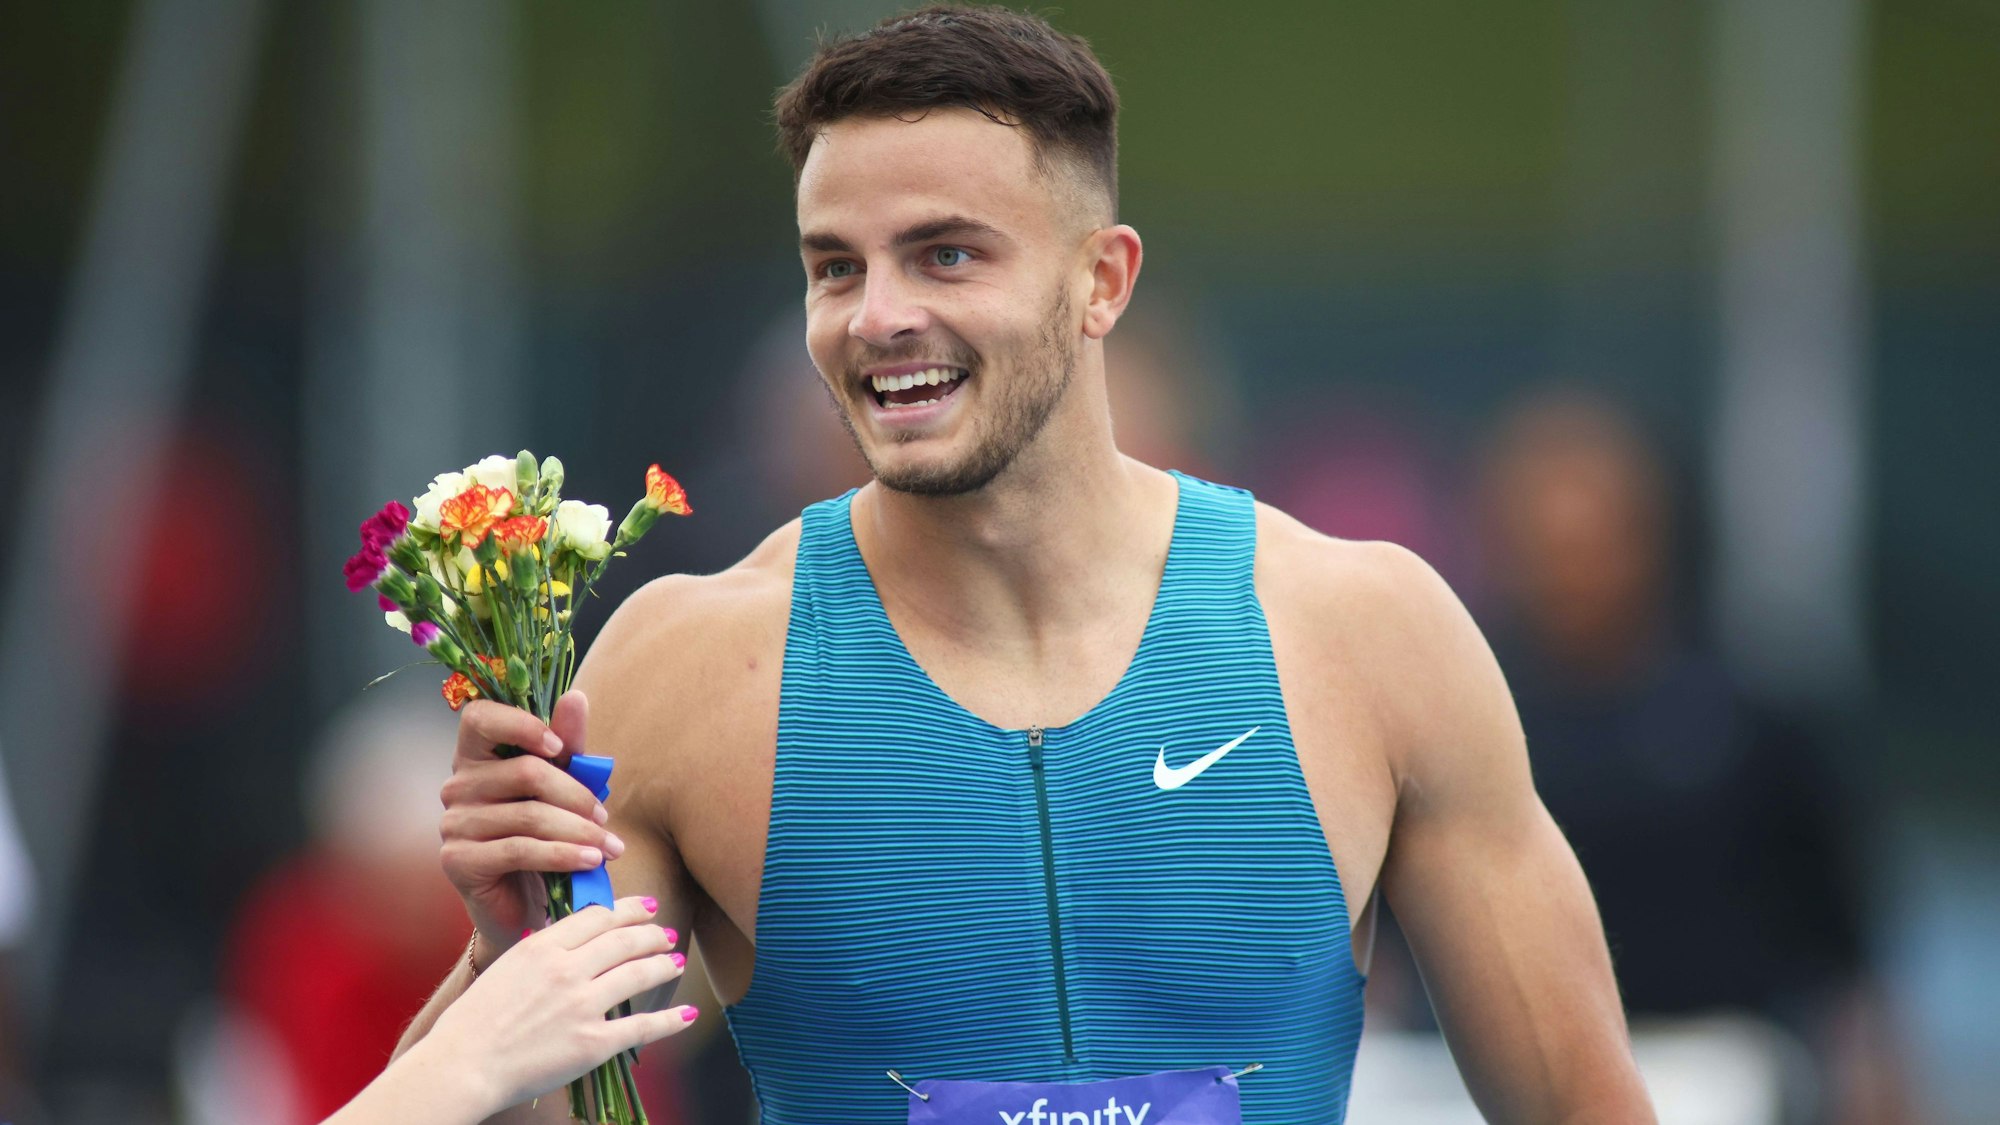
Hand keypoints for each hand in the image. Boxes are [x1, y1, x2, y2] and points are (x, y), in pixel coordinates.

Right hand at [422, 896, 695, 1114]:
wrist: (462, 1065)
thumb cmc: (472, 1023)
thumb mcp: (505, 970)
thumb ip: (539, 954)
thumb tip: (566, 944)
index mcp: (542, 947)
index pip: (597, 918)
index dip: (627, 911)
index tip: (645, 908)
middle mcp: (567, 970)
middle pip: (623, 940)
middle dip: (650, 933)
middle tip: (665, 932)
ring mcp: (582, 1006)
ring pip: (638, 974)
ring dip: (663, 965)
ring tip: (676, 961)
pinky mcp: (593, 1043)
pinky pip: (642, 1026)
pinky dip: (670, 1020)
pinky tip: (687, 1014)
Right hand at [439, 689, 626, 961]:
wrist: (527, 904)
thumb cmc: (546, 835)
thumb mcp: (562, 786)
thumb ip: (567, 744)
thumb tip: (575, 696)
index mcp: (475, 756)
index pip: (479, 717)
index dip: (520, 724)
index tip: (559, 746)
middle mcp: (456, 786)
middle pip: (525, 772)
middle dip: (577, 795)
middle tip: (606, 818)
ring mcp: (453, 824)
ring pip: (529, 815)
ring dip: (580, 831)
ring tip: (611, 847)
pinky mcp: (458, 862)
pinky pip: (521, 850)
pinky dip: (564, 855)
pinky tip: (592, 862)